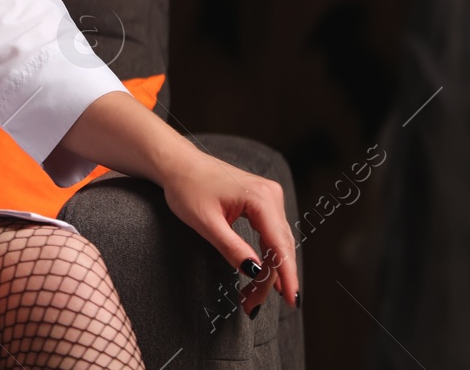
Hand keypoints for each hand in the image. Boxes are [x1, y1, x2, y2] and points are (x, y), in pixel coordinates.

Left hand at [160, 145, 299, 317]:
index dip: (286, 276)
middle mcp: (271, 195)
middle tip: (251, 306)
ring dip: (268, 271)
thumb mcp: (205, 222)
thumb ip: (231, 247)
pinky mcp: (263, 201)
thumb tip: (255, 272)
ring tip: (251, 298)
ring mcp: (269, 196)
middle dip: (270, 280)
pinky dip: (266, 256)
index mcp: (260, 198)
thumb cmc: (187, 188)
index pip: (279, 245)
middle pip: (279, 247)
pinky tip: (264, 276)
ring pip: (277, 243)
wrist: (178, 164)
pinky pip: (271, 234)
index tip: (291, 301)